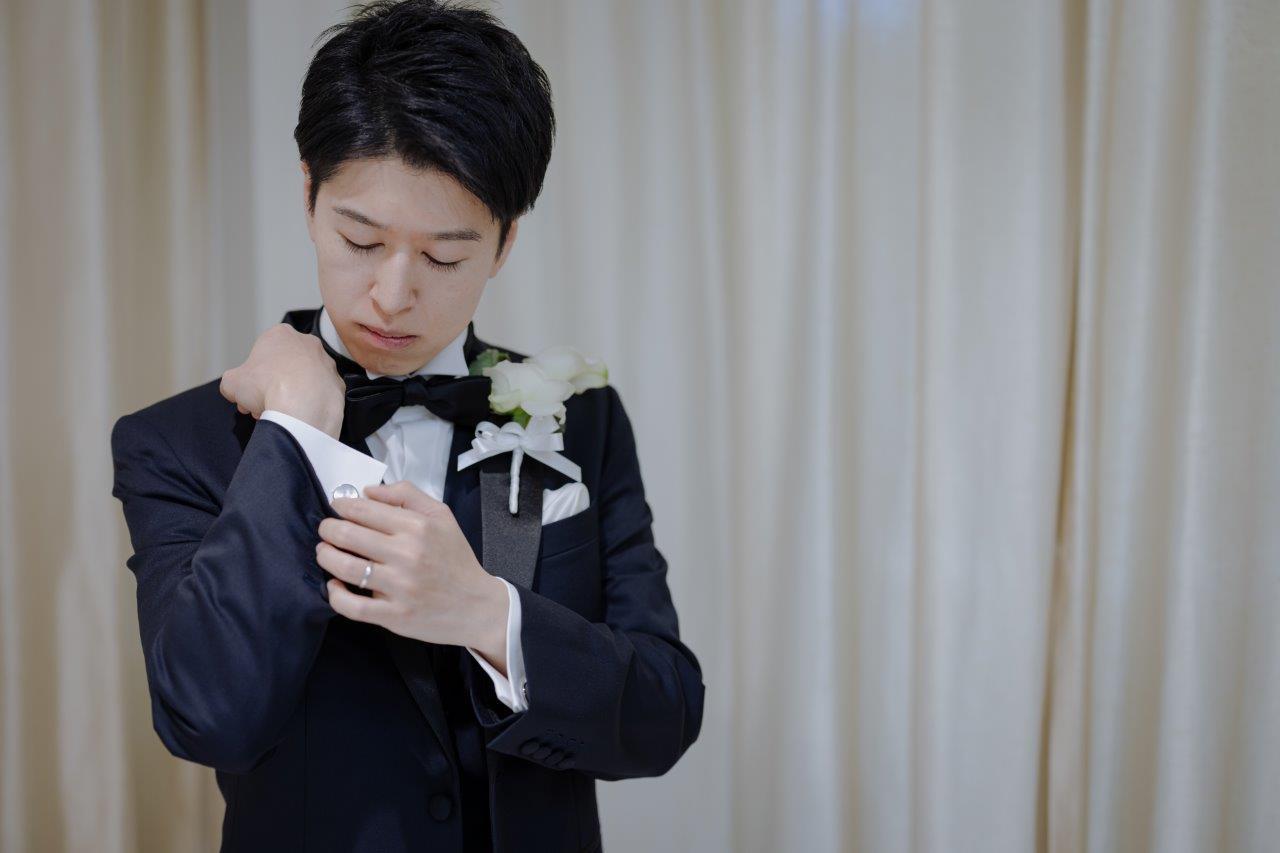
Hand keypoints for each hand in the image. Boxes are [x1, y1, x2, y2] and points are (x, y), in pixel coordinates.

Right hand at [219, 323, 345, 436]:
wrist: (302, 407)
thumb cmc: (266, 387)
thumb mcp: (232, 382)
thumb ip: (232, 381)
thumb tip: (235, 389)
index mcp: (281, 334)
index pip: (262, 355)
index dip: (252, 377)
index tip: (249, 394)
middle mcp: (307, 343)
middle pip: (283, 368)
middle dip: (270, 388)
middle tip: (261, 406)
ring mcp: (327, 364)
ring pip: (303, 382)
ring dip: (290, 397)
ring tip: (280, 415)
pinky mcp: (338, 385)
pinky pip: (319, 395)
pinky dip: (310, 405)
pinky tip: (300, 417)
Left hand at [316, 480, 509, 666]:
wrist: (476, 606)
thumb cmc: (455, 559)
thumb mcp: (441, 516)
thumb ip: (406, 494)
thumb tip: (368, 491)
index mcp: (417, 527)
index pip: (364, 510)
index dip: (342, 506)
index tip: (337, 507)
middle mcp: (407, 554)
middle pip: (347, 535)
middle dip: (328, 529)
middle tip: (326, 530)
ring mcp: (399, 587)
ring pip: (345, 568)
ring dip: (326, 557)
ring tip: (325, 552)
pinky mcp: (394, 615)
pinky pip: (352, 606)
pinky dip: (335, 595)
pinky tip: (335, 586)